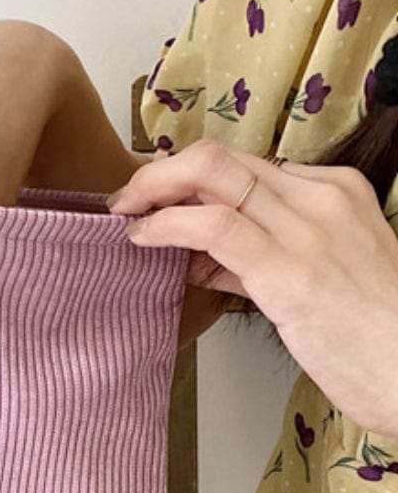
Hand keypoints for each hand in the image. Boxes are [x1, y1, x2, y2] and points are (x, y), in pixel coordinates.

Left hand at [107, 139, 397, 437]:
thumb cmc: (366, 334)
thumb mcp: (313, 279)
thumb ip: (253, 261)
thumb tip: (196, 259)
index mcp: (332, 191)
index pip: (242, 167)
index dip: (186, 179)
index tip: (154, 198)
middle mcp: (319, 197)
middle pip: (221, 158)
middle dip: (160, 172)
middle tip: (126, 199)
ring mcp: (306, 229)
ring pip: (211, 176)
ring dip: (153, 191)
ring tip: (125, 216)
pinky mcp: (288, 269)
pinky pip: (212, 226)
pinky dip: (166, 225)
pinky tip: (143, 238)